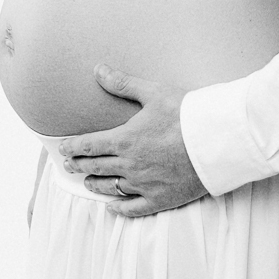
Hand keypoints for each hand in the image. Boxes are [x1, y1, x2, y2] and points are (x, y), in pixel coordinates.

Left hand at [59, 65, 207, 216]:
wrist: (216, 140)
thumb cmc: (186, 113)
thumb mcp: (153, 92)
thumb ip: (123, 84)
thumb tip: (98, 69)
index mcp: (125, 139)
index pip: (89, 146)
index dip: (72, 147)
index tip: (62, 148)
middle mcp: (130, 165)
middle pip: (95, 167)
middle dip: (79, 165)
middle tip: (68, 165)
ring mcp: (144, 184)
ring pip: (110, 188)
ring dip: (94, 184)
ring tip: (86, 181)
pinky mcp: (161, 198)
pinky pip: (133, 208)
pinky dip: (119, 208)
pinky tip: (111, 206)